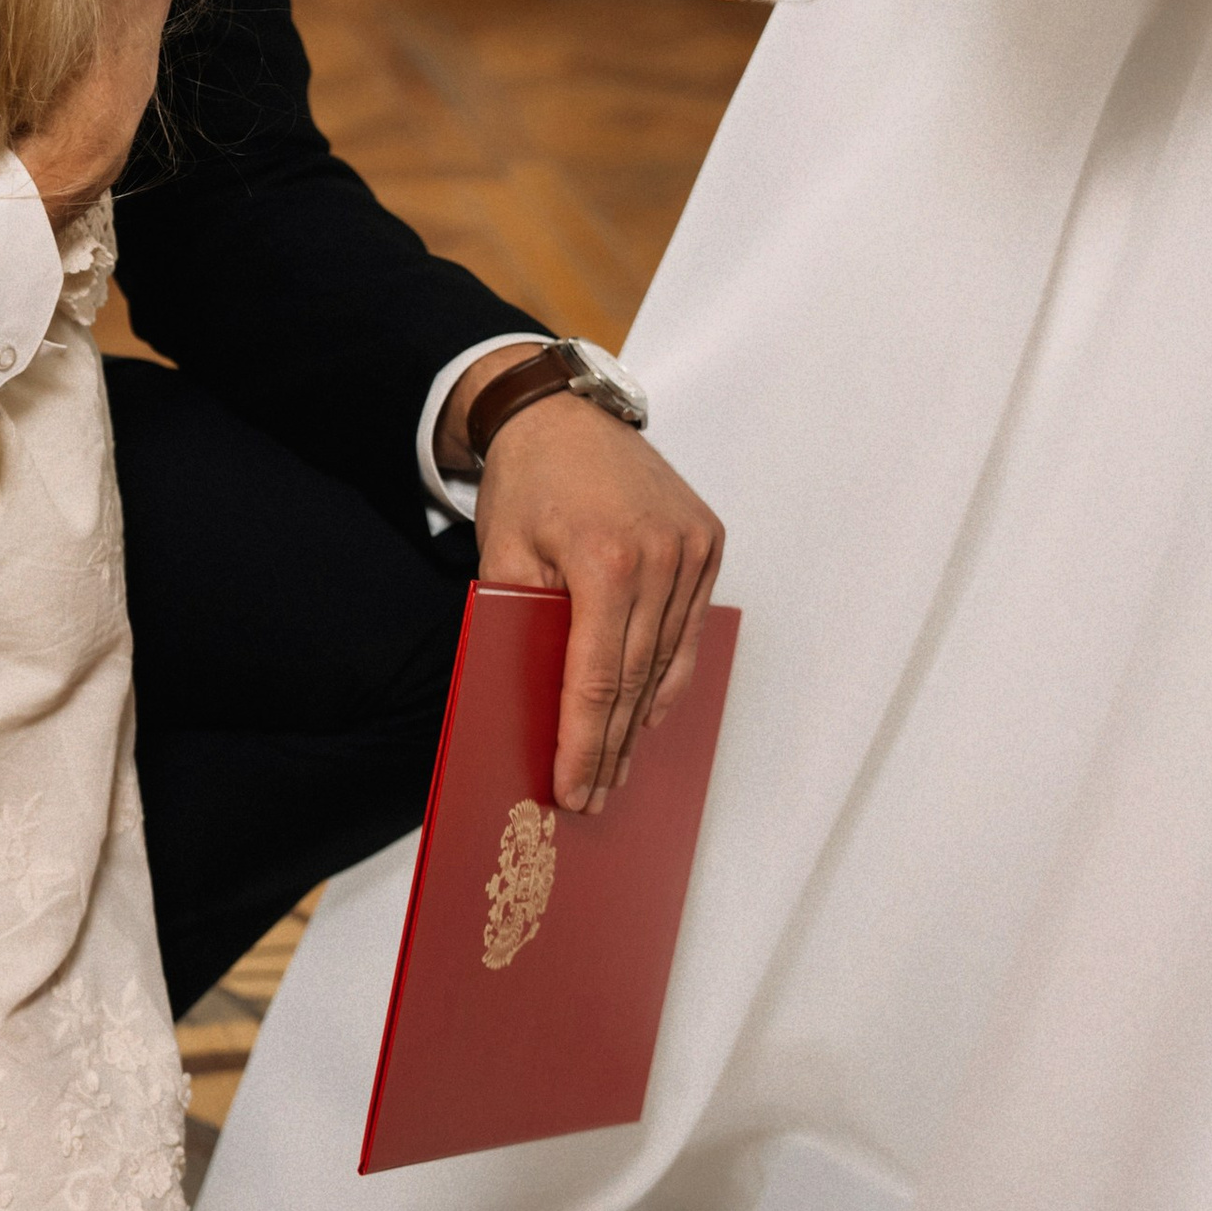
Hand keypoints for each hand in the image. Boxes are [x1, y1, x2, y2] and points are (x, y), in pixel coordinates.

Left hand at [457, 359, 723, 814]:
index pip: (595, 677)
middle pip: (635, 679)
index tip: (571, 790)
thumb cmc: (525, 486)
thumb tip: (537, 711)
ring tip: (618, 768)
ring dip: (642, 720)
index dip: (584, 742)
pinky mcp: (707, 542)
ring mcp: (691, 548)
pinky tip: (649, 714)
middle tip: (594, 795)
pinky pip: (689, 630)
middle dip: (612, 745)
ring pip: (668, 660)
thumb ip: (522, 629)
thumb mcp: (503, 557)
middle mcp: (660, 554)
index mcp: (604, 558)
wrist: (562, 415)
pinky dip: (669, 676)